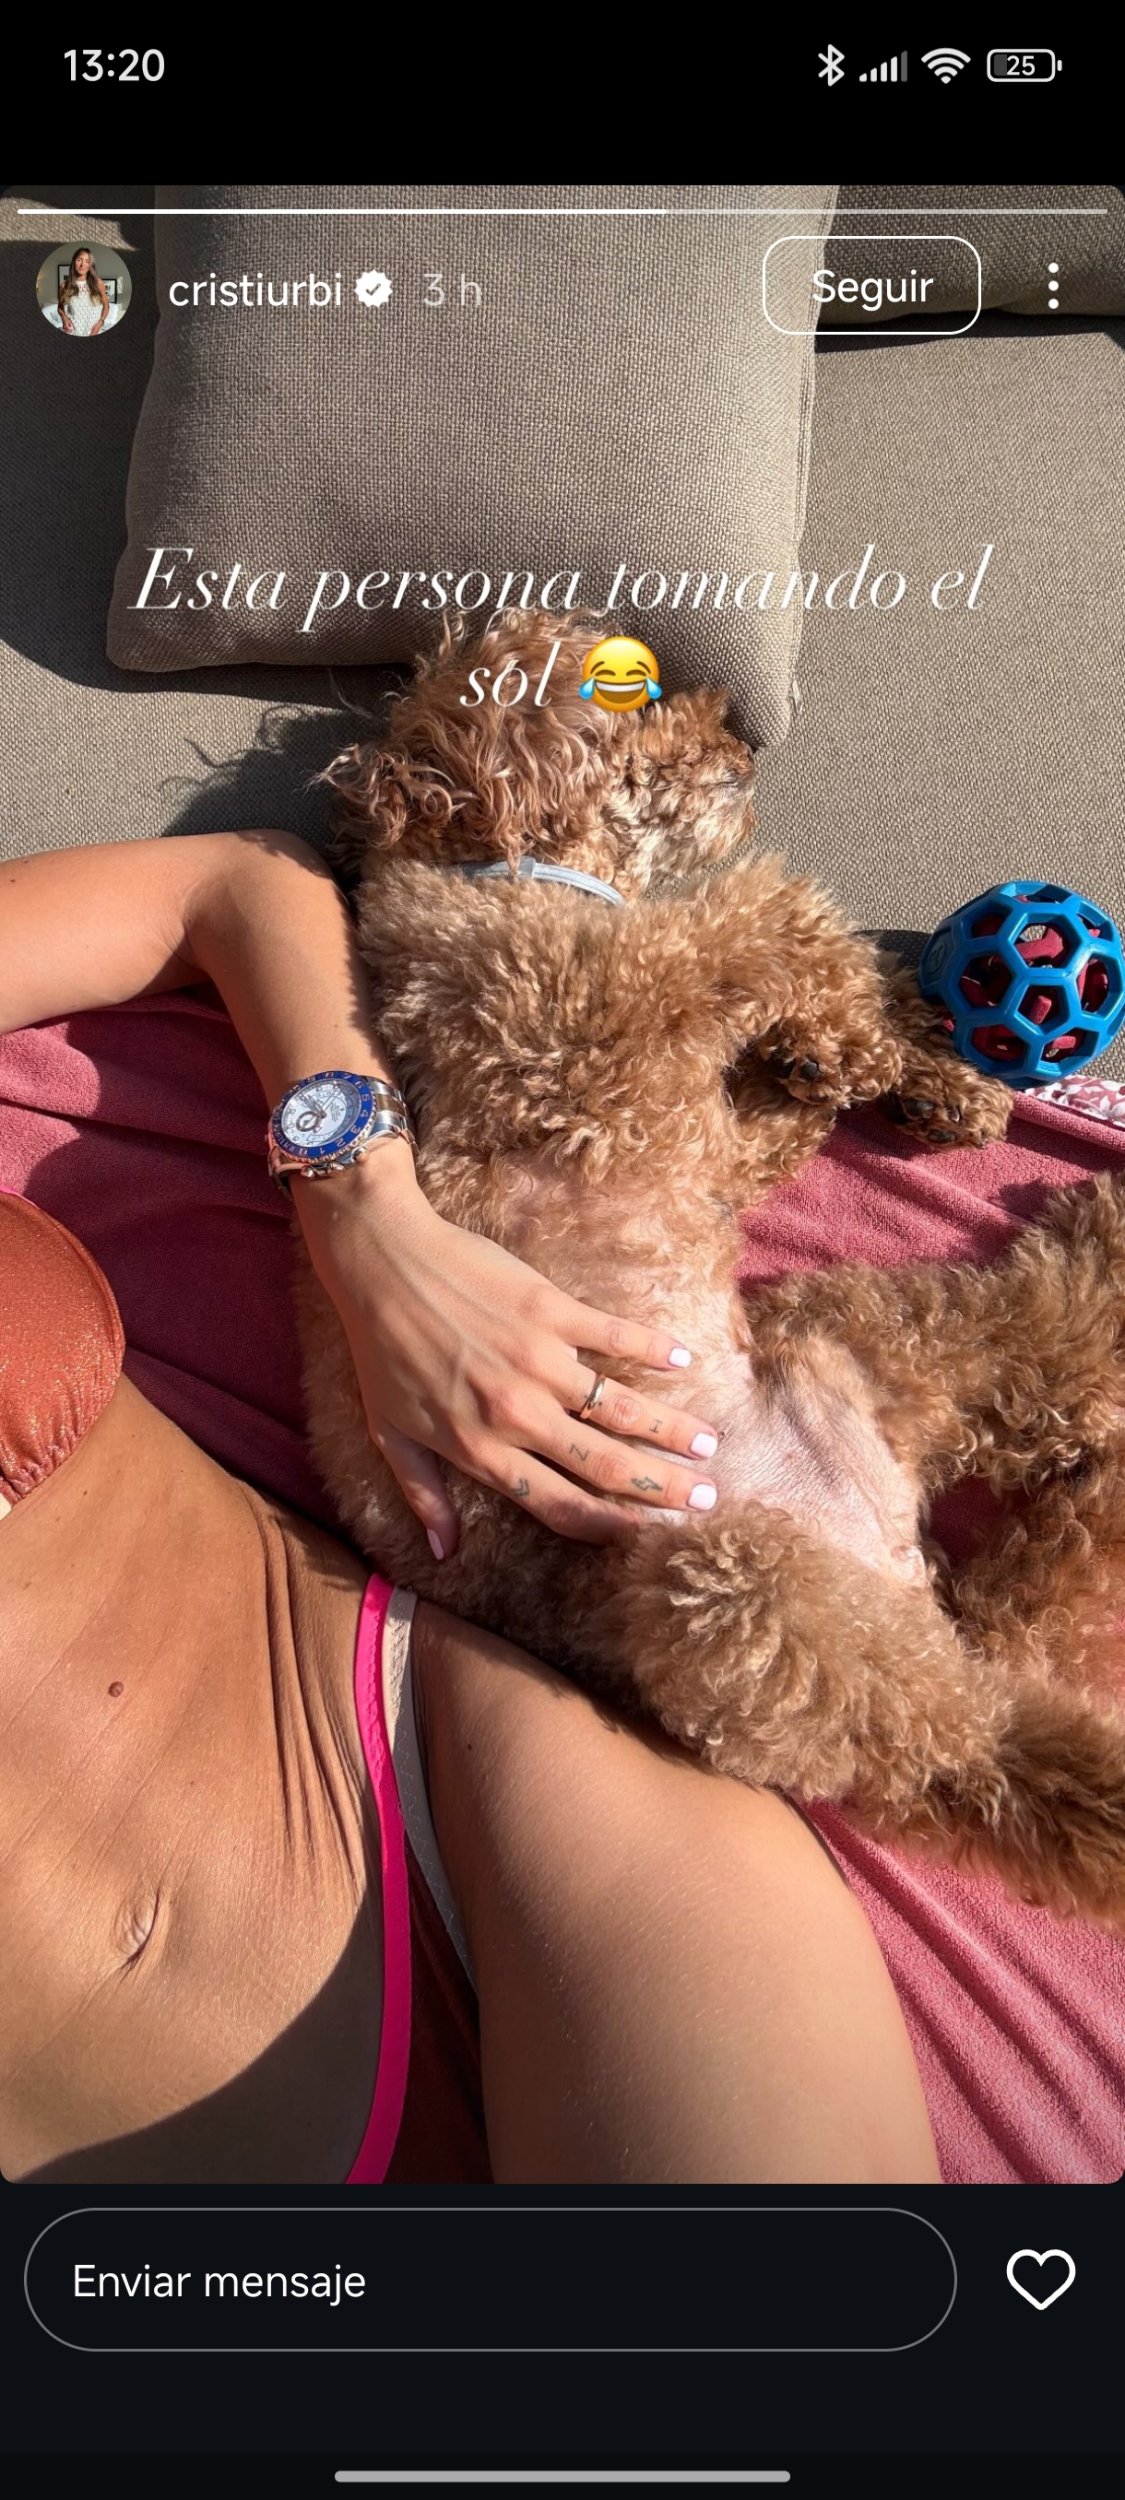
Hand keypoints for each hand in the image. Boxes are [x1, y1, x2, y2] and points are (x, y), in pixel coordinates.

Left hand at [296, 1146, 719, 1555]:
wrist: (380, 1262)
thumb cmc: (379, 1351)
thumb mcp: (389, 1434)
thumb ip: (423, 1496)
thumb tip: (444, 1553)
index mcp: (480, 1450)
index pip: (558, 1504)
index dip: (608, 1526)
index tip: (647, 1535)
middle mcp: (516, 1413)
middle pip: (605, 1463)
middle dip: (663, 1486)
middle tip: (708, 1498)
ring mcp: (537, 1360)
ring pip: (620, 1406)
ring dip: (671, 1428)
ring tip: (709, 1444)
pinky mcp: (549, 1309)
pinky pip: (613, 1333)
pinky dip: (651, 1346)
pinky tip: (683, 1358)